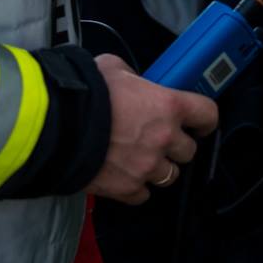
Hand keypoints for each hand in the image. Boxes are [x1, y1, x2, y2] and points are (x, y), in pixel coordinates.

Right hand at [87, 53, 217, 205]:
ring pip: (169, 176)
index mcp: (167, 107)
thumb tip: (132, 82)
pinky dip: (135, 188)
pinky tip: (122, 175)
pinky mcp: (127, 189)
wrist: (54, 126)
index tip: (199, 123)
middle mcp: (164, 140)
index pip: (207, 115)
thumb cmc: (83, 94)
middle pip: (188, 152)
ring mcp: (147, 168)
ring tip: (137, 159)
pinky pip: (142, 195)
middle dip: (175, 147)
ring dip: (157, 168)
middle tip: (157, 140)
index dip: (204, 120)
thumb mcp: (111, 68)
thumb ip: (131, 76)